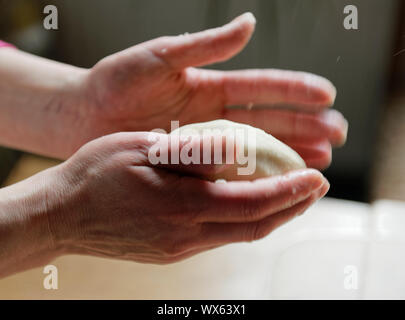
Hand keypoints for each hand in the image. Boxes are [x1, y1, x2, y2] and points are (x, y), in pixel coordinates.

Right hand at [43, 132, 328, 263]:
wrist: (61, 215)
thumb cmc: (95, 176)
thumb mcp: (142, 150)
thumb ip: (191, 154)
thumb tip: (234, 149)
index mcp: (182, 207)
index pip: (253, 204)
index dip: (290, 192)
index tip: (316, 178)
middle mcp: (186, 235)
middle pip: (255, 226)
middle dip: (292, 208)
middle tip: (315, 188)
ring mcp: (178, 248)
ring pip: (240, 235)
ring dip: (271, 215)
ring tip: (290, 196)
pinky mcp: (170, 251)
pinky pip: (219, 238)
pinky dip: (243, 221)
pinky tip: (247, 206)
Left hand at [67, 12, 346, 168]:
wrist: (84, 117)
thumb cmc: (114, 83)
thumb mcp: (158, 57)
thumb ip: (203, 46)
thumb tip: (249, 24)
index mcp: (209, 86)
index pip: (262, 87)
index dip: (295, 90)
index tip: (328, 95)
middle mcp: (213, 115)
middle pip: (269, 119)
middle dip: (305, 125)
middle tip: (338, 134)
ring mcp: (205, 141)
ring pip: (257, 148)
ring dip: (290, 152)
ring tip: (322, 159)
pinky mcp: (191, 163)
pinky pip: (231, 171)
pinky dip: (256, 176)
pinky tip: (279, 180)